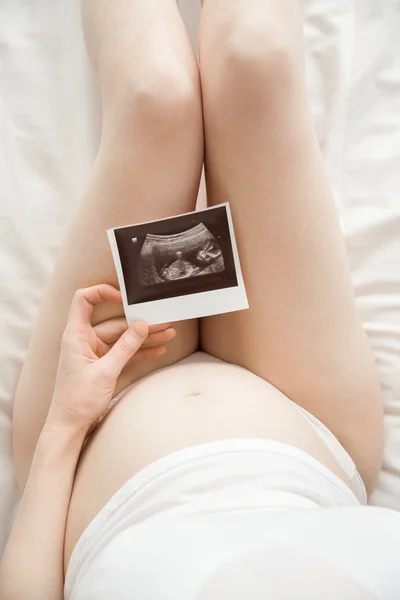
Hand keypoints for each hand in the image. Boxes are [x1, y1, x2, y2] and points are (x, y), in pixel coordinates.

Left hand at [47, 284, 174, 433]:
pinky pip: (125, 354)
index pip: (84, 300)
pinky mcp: (104, 366)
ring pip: (123, 339)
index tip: (125, 298)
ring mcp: (96, 353)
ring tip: (168, 334)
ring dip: (145, 338)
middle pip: (115, 322)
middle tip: (163, 321)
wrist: (69, 427)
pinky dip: (141, 352)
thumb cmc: (77, 400)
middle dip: (140, 322)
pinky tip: (159, 350)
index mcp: (76, 335)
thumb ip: (126, 347)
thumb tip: (142, 325)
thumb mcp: (105, 371)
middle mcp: (85, 340)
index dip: (103, 293)